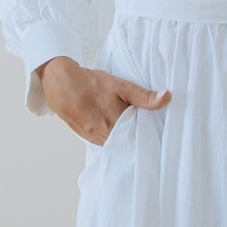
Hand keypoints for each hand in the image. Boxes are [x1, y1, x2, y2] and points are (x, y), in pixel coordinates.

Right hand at [37, 56, 170, 144]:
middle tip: (148, 129)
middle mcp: (106, 137)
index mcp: (117, 126)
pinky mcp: (88, 138)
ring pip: (117, 143)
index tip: (158, 131)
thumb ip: (144, 96)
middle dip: (138, 137)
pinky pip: (105, 142)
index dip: (150, 134)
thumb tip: (167, 97)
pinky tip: (116, 128)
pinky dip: (113, 137)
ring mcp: (95, 139)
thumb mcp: (121, 86)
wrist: (60, 83)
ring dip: (125, 138)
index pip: (141, 138)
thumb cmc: (90, 83)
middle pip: (129, 142)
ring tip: (133, 128)